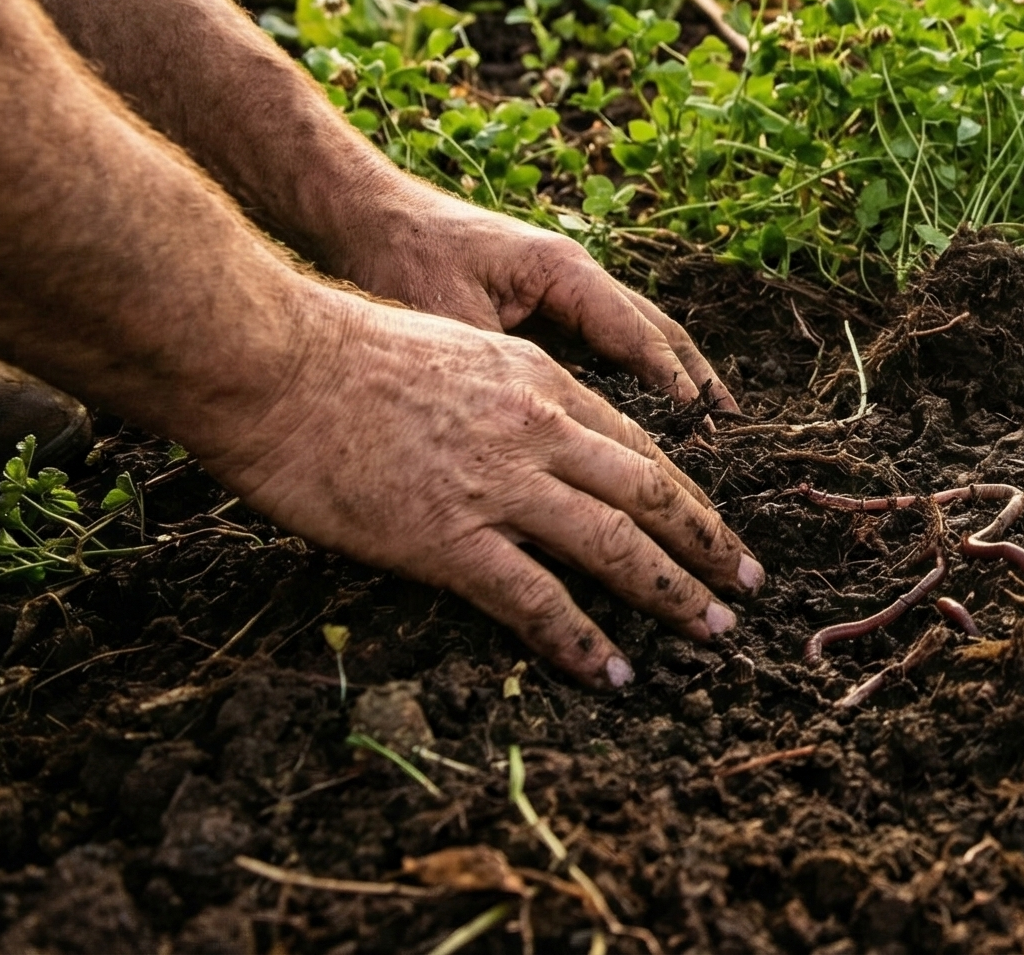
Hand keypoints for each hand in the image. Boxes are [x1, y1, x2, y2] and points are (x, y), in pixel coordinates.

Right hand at [198, 291, 764, 686]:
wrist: (275, 361)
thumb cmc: (339, 353)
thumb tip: (517, 433)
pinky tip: (616, 671)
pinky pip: (538, 600)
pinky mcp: (451, 539)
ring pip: (617, 544)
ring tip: (714, 630)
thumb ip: (498, 392)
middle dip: (708, 542)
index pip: (634, 444)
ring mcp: (500, 485)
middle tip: (749, 581)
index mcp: (538, 381)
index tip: (713, 524)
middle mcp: (538, 429)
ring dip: (674, 593)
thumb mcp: (453, 351)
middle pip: (651, 492)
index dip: (683, 489)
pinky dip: (585, 640)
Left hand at [324, 179, 738, 411]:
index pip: (638, 337)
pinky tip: (639, 412)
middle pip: (656, 331)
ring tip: (708, 424)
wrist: (358, 214)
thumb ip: (501, 370)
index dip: (676, 387)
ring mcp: (560, 288)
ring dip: (671, 377)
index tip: (709, 430)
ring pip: (635, 335)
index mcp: (564, 272)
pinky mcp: (539, 303)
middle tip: (732, 429)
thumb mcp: (450, 320)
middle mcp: (575, 276)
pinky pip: (601, 343)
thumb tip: (541, 429)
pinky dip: (630, 376)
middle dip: (696, 380)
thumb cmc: (399, 258)